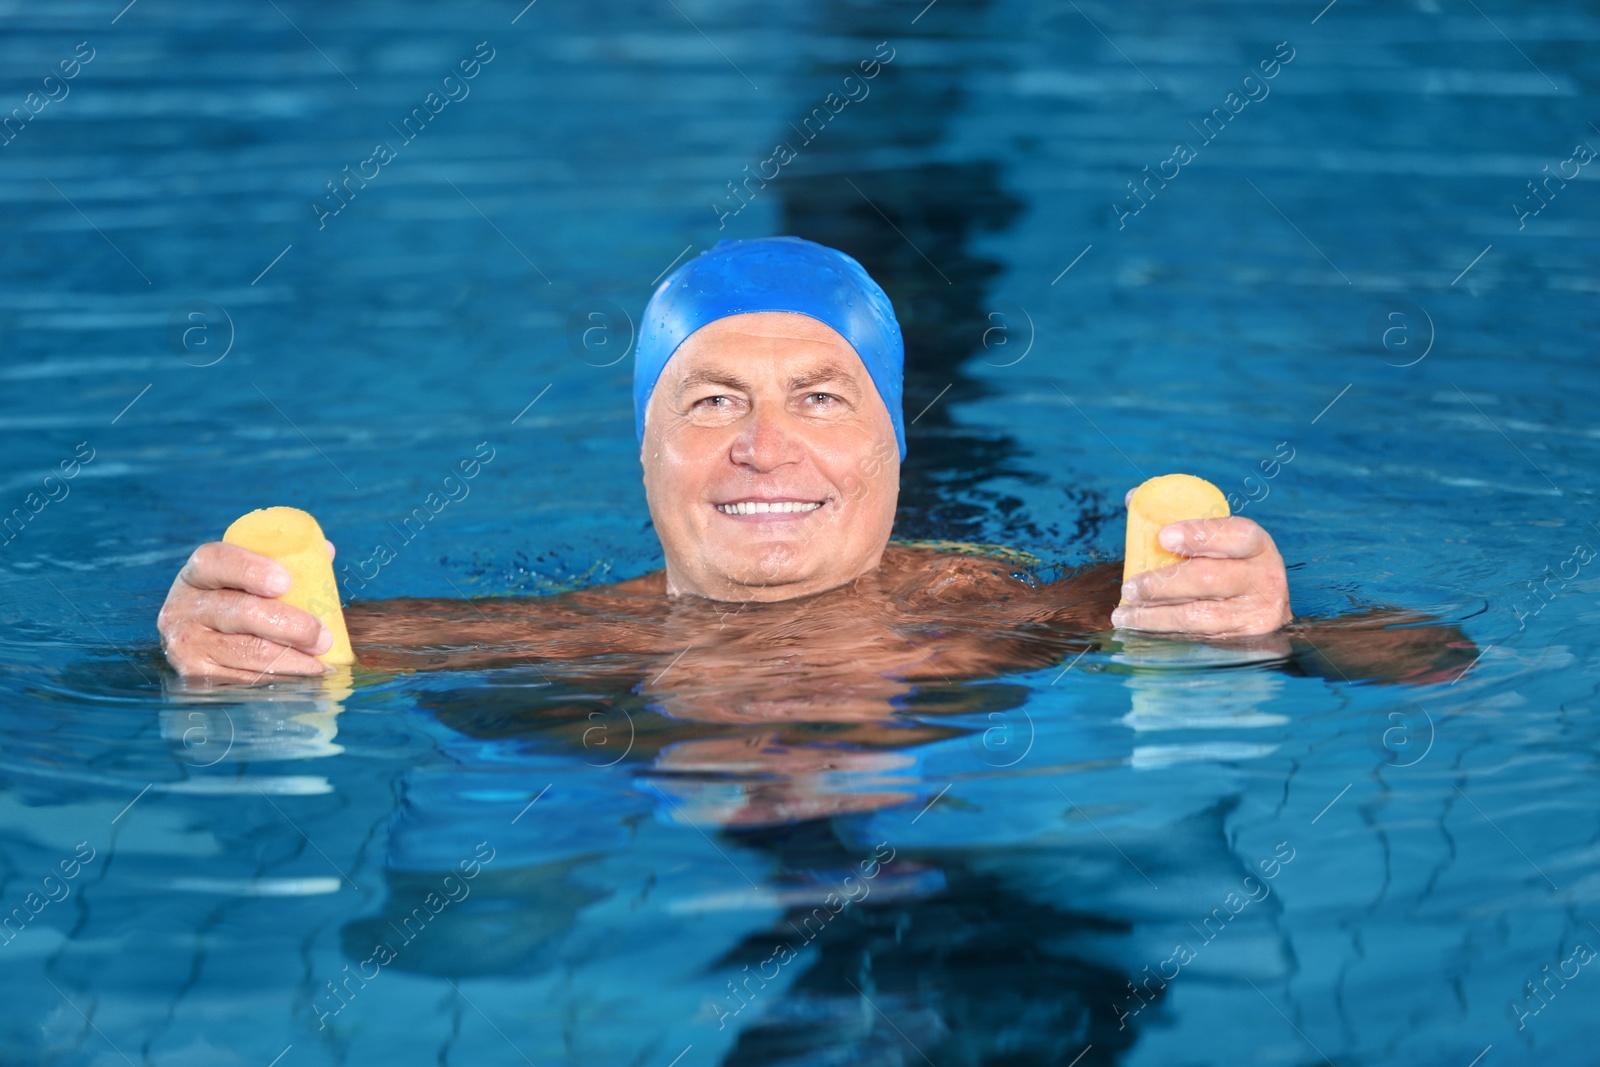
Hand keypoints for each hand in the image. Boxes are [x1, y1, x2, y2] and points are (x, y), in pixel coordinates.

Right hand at [157, 540, 336, 680]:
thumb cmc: (234, 599)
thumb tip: (326, 551)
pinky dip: (280, 678)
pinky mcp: (195, 674)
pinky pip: (245, 678)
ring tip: (322, 662)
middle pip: (243, 612)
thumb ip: (283, 560)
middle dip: (292, 626)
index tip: (286, 582)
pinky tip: (302, 675)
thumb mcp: (245, 574)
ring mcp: (186, 643)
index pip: (217, 561)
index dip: (251, 569)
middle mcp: (184, 607)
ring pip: (248, 651)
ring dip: (293, 659)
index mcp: (198, 573)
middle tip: (323, 637)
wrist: (193, 637)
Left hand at [1111, 514, 1291, 637]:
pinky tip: (1141, 629)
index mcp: (1257, 545)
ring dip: (1153, 616)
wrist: (1263, 609)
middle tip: (1130, 587)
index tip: (1162, 537)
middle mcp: (1263, 578)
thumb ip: (1183, 520)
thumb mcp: (1220, 540)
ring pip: (1196, 615)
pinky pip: (1195, 637)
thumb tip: (1134, 497)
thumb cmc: (1230, 565)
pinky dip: (1163, 633)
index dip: (1198, 534)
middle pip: (1207, 578)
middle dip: (1161, 584)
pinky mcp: (1242, 639)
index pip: (1233, 534)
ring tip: (1123, 614)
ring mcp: (1255, 613)